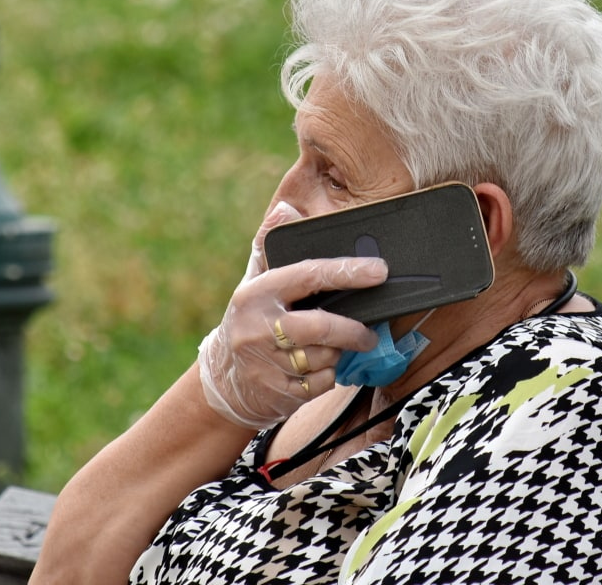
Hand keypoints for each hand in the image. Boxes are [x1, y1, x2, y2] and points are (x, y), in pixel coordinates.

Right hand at [197, 202, 384, 428]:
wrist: (223, 379)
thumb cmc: (251, 319)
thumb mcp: (254, 281)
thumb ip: (271, 245)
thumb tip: (285, 208)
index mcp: (256, 293)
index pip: (308, 275)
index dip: (346, 272)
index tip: (379, 270)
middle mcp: (257, 328)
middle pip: (321, 326)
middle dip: (353, 330)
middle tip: (370, 333)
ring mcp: (265, 363)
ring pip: (324, 358)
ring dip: (338, 355)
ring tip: (332, 349)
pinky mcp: (276, 392)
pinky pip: (321, 384)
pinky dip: (329, 377)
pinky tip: (320, 369)